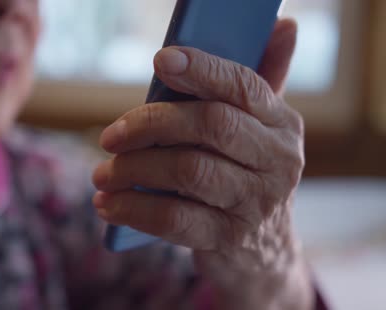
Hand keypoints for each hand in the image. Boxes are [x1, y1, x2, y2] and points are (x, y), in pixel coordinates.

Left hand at [93, 19, 313, 308]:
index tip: (161, 61)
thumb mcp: (258, 130)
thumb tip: (284, 24)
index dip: (203, 69)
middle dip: (150, 124)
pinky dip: (133, 209)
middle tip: (109, 137)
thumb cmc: (246, 174)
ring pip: (187, 171)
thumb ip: (262, 80)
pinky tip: (107, 205)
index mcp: (282, 124)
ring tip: (101, 174)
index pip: (244, 86)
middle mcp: (278, 162)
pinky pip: (174, 219)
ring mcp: (256, 203)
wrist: (263, 252)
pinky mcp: (228, 239)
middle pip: (210, 125)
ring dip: (133, 169)